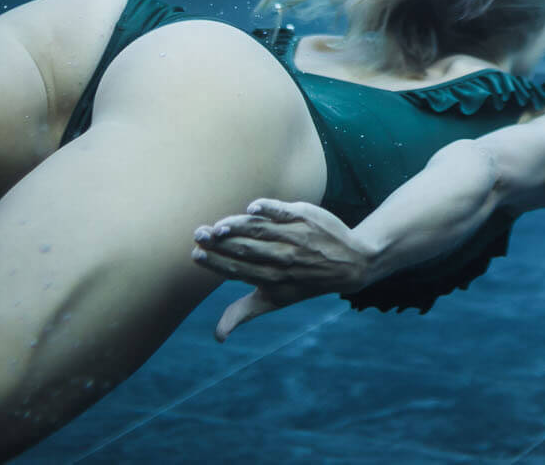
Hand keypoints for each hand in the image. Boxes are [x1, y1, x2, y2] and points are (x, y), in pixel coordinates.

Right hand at [191, 198, 374, 341]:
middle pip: (245, 250)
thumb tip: (217, 337)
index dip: (215, 263)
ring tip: (217, 225)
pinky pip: (283, 212)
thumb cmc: (302, 281)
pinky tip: (252, 208)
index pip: (237, 270)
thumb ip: (244, 312)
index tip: (195, 254)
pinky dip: (268, 209)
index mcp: (271, 279)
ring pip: (260, 231)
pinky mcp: (304, 216)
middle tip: (198, 234)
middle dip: (219, 243)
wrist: (348, 263)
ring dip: (237, 227)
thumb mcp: (275, 300)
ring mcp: (294, 236)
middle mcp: (282, 259)